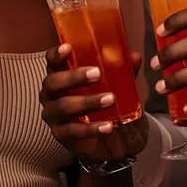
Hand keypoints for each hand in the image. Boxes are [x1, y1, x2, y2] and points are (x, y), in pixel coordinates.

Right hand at [40, 44, 148, 162]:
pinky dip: (92, 128)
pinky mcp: (61, 135)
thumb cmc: (105, 103)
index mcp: (61, 74)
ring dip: (87, 102)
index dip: (56, 54)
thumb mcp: (117, 85)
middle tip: (97, 73)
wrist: (112, 139)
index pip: (52, 61)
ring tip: (110, 99)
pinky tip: (108, 126)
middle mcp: (51, 94)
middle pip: (52, 82)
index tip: (68, 48)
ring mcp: (53, 115)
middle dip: (73, 77)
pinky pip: (73, 131)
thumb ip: (123, 71)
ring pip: (63, 107)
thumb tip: (134, 56)